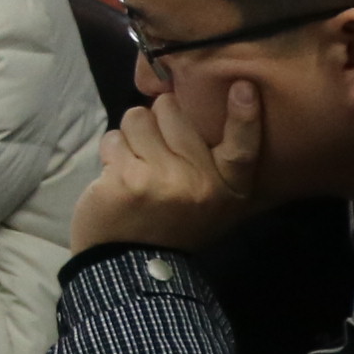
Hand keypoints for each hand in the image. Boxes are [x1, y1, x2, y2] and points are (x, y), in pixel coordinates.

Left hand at [71, 78, 270, 253]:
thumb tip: (193, 105)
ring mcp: (162, 180)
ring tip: (135, 166)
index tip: (241, 85)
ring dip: (129, 137)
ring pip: (136, 118)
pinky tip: (116, 179)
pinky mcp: (126, 180)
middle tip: (154, 152)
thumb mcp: (209, 203)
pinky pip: (112, 139)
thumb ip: (210, 162)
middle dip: (156, 121)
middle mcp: (199, 182)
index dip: (244, 115)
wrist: (130, 267)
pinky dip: (109, 154)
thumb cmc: (171, 225)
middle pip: (171, 111)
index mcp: (226, 188)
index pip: (242, 147)